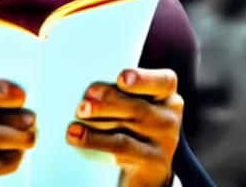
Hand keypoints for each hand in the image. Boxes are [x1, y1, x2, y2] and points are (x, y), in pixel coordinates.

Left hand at [66, 68, 182, 186]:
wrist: (142, 166)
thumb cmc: (129, 121)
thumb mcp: (127, 101)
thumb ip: (115, 88)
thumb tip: (83, 79)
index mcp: (165, 95)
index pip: (163, 81)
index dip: (143, 79)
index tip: (120, 78)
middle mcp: (169, 117)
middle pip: (138, 106)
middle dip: (108, 100)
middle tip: (85, 98)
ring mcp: (164, 143)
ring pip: (126, 129)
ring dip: (97, 122)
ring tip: (78, 114)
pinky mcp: (153, 165)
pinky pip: (122, 149)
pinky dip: (95, 141)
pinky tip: (76, 136)